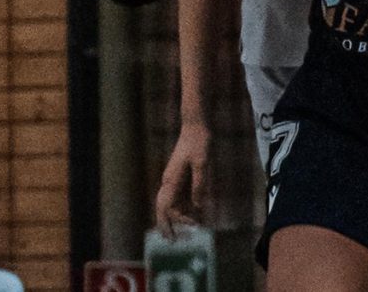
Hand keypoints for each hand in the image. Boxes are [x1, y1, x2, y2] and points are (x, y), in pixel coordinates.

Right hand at [153, 121, 208, 235]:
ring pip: (172, 203)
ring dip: (179, 217)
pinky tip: (195, 215)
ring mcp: (174, 179)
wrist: (196, 127)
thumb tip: (197, 208)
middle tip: (173, 241)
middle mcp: (169, 181)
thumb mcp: (202, 165)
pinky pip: (180, 197)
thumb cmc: (199, 144)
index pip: (165, 207)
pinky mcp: (181, 176)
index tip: (181, 233)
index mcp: (171, 180)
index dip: (171, 223)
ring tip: (192, 228)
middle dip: (167, 224)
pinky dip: (185, 208)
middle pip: (164, 208)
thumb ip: (199, 186)